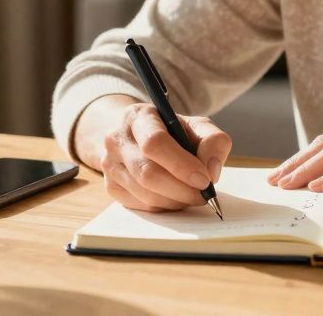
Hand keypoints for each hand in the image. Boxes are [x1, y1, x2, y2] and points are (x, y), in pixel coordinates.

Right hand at [100, 102, 232, 211]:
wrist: (142, 137)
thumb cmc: (173, 132)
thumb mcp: (197, 126)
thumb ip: (213, 141)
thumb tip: (211, 171)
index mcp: (138, 116)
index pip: (155, 143)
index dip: (181, 165)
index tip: (204, 180)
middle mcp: (117, 138)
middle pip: (148, 173)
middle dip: (181, 189)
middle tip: (204, 194)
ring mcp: (110, 164)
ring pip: (144, 193)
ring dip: (175, 200)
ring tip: (192, 195)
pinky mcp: (111, 186)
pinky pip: (140, 205)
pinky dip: (163, 207)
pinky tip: (175, 197)